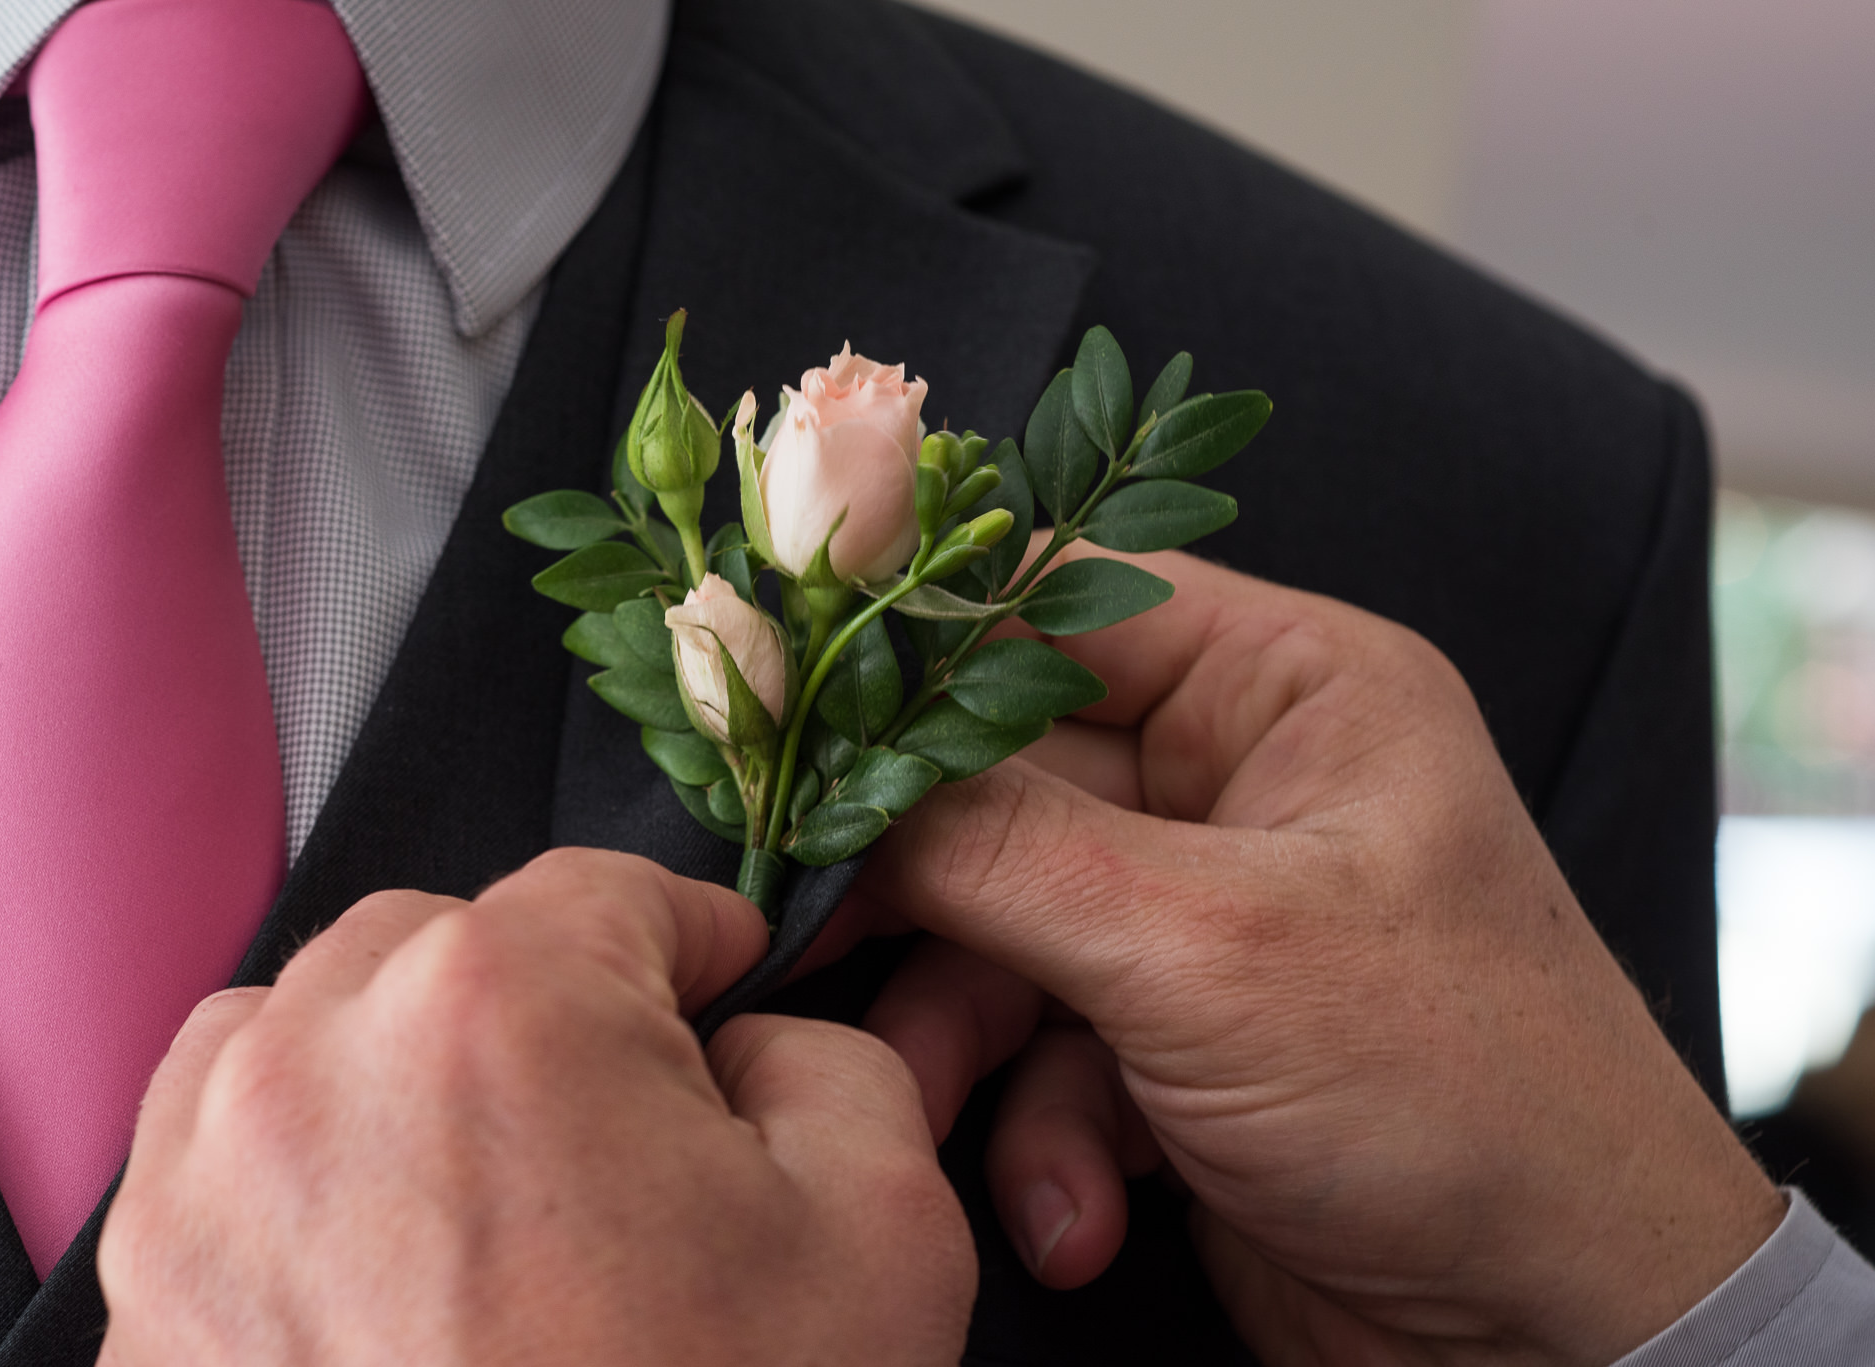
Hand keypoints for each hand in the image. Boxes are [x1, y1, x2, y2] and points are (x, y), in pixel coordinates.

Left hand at [96, 850, 973, 1366]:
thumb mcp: (883, 1227)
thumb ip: (831, 1058)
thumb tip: (750, 1042)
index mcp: (501, 1001)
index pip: (611, 888)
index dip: (693, 942)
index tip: (717, 994)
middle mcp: (318, 1058)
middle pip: (451, 940)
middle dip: (547, 1004)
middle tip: (622, 1128)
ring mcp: (203, 1181)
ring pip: (317, 1026)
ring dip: (407, 1066)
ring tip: (494, 1187)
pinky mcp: (144, 1298)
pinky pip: (220, 1154)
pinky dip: (307, 1166)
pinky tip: (394, 1261)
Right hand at [851, 545, 1781, 1366]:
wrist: (1559, 1334)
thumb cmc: (1463, 1097)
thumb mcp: (1207, 948)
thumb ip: (1000, 848)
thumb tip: (840, 776)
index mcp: (1289, 693)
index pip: (1062, 607)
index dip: (918, 649)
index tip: (790, 701)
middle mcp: (1238, 787)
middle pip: (1001, 783)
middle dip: (918, 889)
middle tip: (813, 934)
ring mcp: (1200, 920)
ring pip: (998, 930)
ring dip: (966, 1043)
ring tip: (943, 1119)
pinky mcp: (1173, 1043)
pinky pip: (1043, 1050)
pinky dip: (1040, 1136)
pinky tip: (1083, 1210)